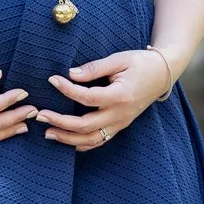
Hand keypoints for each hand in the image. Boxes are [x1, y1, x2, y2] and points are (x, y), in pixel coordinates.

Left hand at [35, 48, 169, 152]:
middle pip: (86, 126)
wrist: (162, 74)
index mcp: (120, 95)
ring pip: (91, 140)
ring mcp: (120, 123)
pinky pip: (100, 140)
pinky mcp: (120, 126)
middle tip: (40, 115)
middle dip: (60, 122)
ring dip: (68, 138)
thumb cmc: (140, 63)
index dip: (67, 90)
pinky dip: (82, 144)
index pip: (87, 97)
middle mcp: (120, 114)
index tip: (52, 80)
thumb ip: (94, 68)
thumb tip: (71, 74)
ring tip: (47, 132)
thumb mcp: (118, 59)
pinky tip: (67, 142)